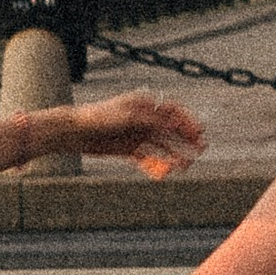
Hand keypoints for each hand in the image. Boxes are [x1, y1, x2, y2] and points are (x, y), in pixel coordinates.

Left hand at [63, 90, 205, 176]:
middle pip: (171, 128)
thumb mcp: (126, 118)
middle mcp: (143, 118)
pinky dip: (158, 163)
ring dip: (175, 153)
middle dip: (186, 138)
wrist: (74, 131)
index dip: (188, 120)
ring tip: (186, 165)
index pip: (173, 110)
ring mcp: (137, 134)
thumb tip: (173, 127)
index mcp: (144, 103)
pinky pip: (149, 157)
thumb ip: (150, 122)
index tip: (199, 132)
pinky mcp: (129, 149)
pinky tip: (167, 171)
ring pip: (162, 144)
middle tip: (201, 149)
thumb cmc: (98, 118)